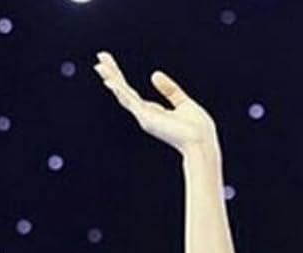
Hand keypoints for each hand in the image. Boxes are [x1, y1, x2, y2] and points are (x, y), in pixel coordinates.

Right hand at [93, 52, 217, 155]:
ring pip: (124, 94)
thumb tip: (154, 74)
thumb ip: (170, 90)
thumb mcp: (184, 103)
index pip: (133, 94)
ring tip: (99, 65)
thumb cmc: (198, 130)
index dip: (121, 79)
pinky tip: (110, 81)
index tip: (111, 65)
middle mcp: (147, 116)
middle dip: (112, 74)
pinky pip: (131, 101)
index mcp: (155, 113)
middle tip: (100, 58)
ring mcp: (146, 118)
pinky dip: (121, 91)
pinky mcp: (148, 119)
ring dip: (112, 79)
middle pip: (124, 92)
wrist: (203, 143)